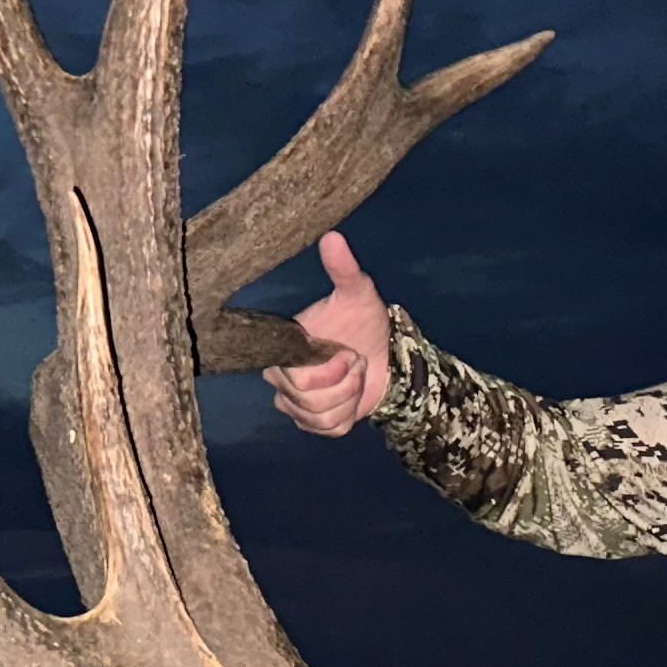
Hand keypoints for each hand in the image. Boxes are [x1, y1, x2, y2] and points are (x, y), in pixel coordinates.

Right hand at [269, 231, 392, 435]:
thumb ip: (344, 269)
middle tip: (355, 363)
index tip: (349, 354)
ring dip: (349, 400)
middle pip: (308, 401)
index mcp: (283, 352)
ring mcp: (294, 404)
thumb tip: (332, 236)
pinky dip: (348, 417)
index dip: (330, 371)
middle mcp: (281, 380)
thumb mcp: (359, 293)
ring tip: (356, 378)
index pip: (297, 377)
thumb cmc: (365, 323)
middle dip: (344, 384)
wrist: (385, 357)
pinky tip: (353, 398)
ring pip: (319, 418)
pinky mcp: (312, 423)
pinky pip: (328, 430)